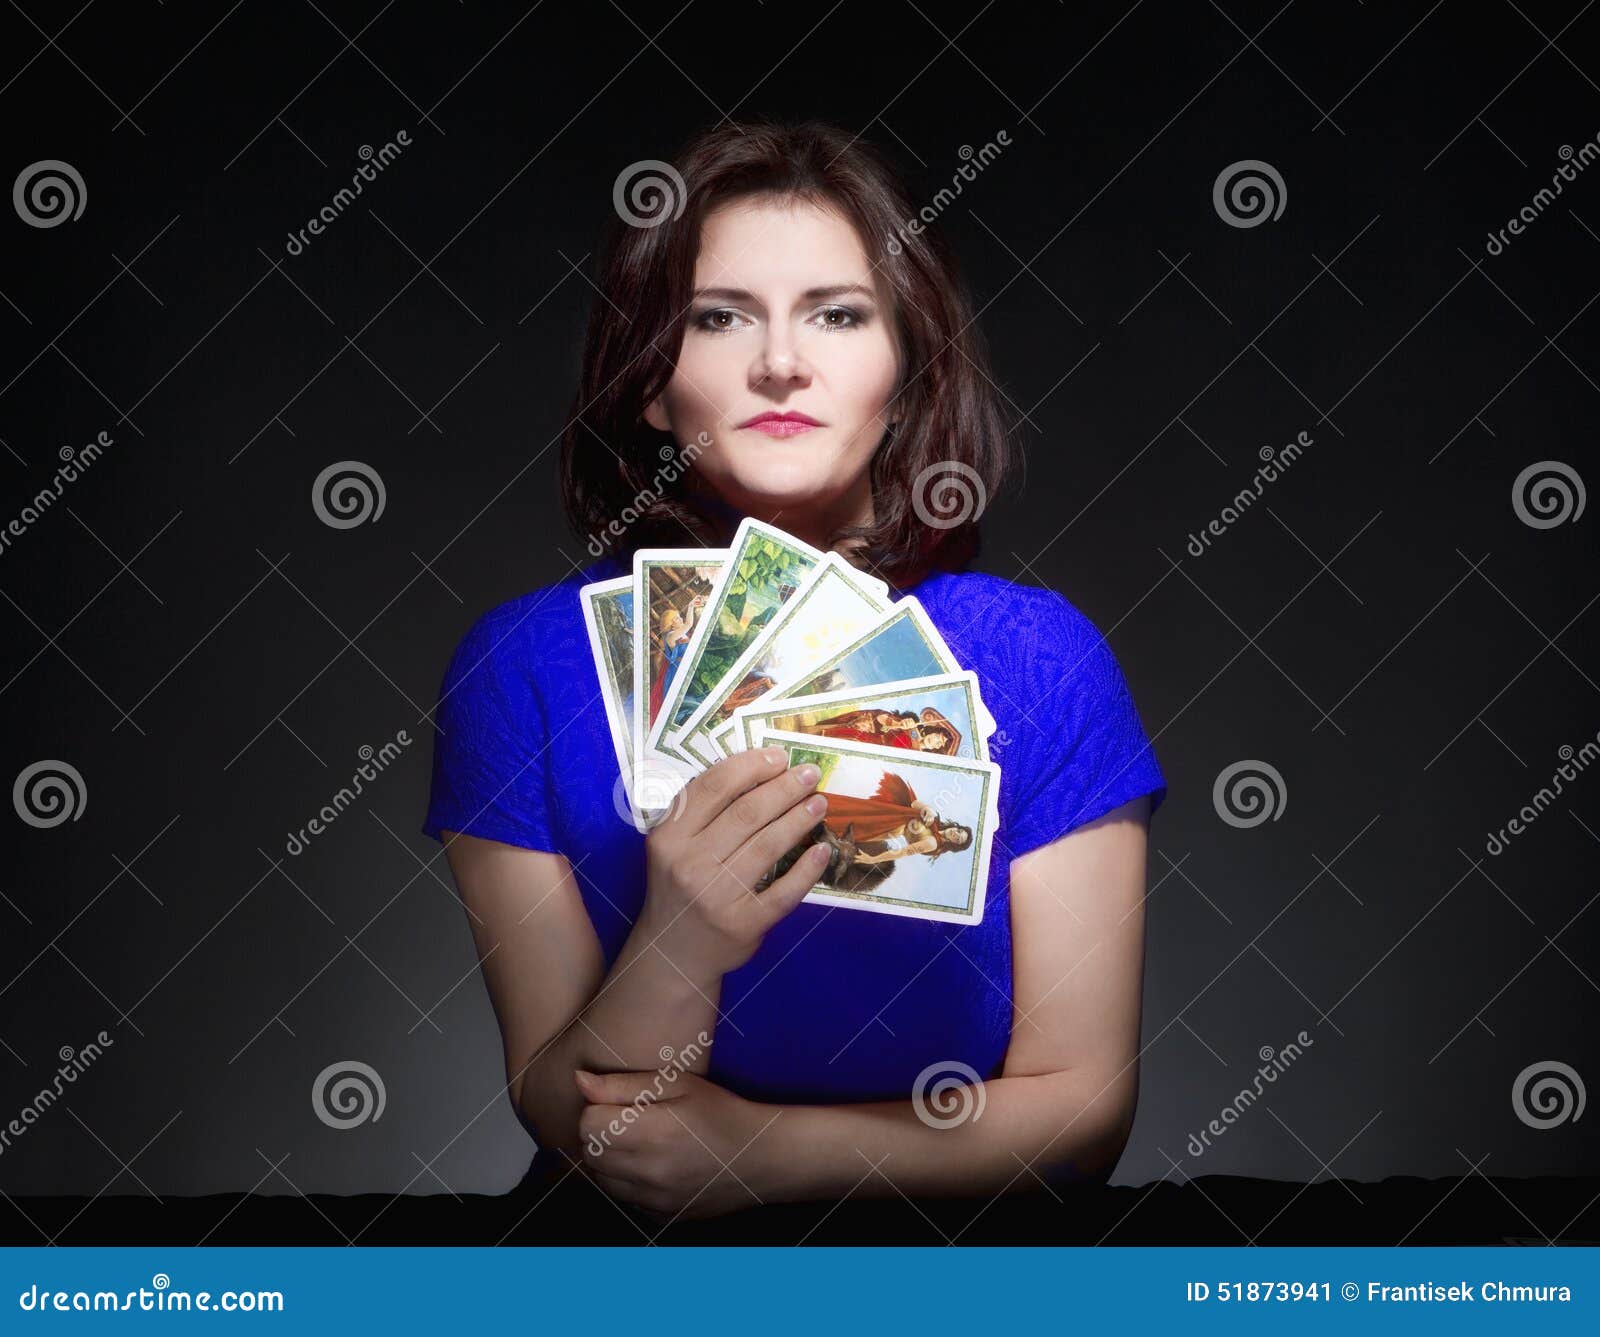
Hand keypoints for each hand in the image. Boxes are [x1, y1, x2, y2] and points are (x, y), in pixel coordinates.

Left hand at [574, 1067, 774, 1221]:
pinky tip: (652, 1164)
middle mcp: (649, 1172)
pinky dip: (626, 1181)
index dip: (599, 1107)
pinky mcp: (661, 1216)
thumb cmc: (720, 1111)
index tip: (621, 1102)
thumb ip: (624, 1084)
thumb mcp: (678, 1083)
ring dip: (608, 1158)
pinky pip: (622, 1198)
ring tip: (639, 1141)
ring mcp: (654, 1200)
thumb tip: (580, 1081)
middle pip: (589, 1151)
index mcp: (652, 1132)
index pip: (587, 1122)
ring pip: (601, 1179)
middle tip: (629, 1119)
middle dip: (600, 1132)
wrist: (761, 1157)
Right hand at [638, 746, 828, 979]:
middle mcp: (690, 864)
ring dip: (799, 819)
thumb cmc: (679, 887)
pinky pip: (784, 891)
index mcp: (670, 837)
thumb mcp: (672, 846)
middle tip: (809, 774)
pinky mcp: (743, 924)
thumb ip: (702, 812)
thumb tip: (759, 772)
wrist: (672, 953)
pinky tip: (822, 850)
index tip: (779, 756)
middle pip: (747, 812)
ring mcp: (717, 896)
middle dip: (784, 787)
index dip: (751, 766)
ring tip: (819, 802)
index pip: (714, 787)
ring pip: (768, 845)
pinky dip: (807, 869)